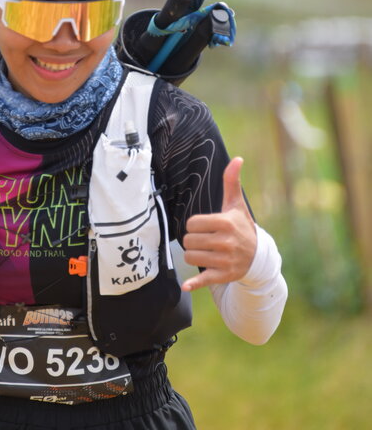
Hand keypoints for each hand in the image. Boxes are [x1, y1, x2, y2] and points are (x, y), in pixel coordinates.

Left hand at [182, 157, 256, 290]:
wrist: (258, 256)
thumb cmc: (242, 226)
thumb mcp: (236, 205)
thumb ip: (232, 182)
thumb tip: (237, 158)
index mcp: (225, 223)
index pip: (192, 224)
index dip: (194, 225)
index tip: (203, 227)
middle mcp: (225, 242)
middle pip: (188, 241)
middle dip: (192, 240)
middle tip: (203, 240)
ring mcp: (224, 261)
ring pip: (190, 257)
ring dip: (192, 255)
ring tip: (204, 252)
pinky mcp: (223, 276)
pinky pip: (203, 280)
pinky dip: (194, 284)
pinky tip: (186, 286)